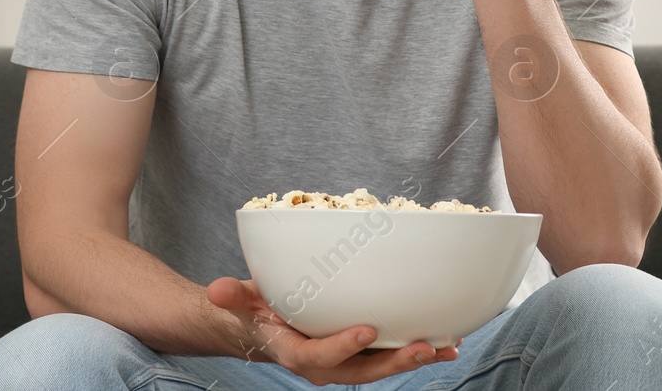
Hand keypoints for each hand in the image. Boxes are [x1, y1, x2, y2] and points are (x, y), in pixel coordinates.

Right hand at [207, 277, 458, 385]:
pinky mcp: (361, 355)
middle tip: (422, 347)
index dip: (342, 347)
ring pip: (381, 367)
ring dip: (413, 359)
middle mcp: (323, 364)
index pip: (318, 357)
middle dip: (392, 362)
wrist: (264, 329)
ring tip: (446, 347)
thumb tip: (215, 290)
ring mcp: (345, 362)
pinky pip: (388, 356)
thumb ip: (232, 297)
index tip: (366, 329)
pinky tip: (446, 342)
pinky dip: (417, 351)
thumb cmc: (256, 309)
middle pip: (360, 371)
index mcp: (294, 351)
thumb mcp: (241, 301)